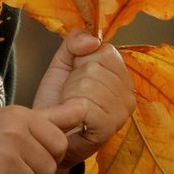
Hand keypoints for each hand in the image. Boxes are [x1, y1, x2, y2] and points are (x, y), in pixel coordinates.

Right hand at [0, 105, 75, 173]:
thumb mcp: (14, 122)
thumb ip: (52, 118)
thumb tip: (86, 108)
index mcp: (22, 115)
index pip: (60, 145)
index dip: (46, 156)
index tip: (23, 153)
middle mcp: (14, 131)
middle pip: (49, 169)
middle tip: (5, 165)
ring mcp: (2, 153)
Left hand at [32, 30, 133, 173]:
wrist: (46, 134)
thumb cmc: (57, 101)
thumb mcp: (63, 64)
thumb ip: (75, 42)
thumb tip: (92, 40)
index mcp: (120, 75)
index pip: (105, 50)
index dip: (81, 61)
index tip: (75, 77)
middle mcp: (128, 93)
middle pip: (95, 66)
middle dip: (73, 80)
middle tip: (70, 96)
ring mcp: (121, 112)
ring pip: (89, 84)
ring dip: (70, 95)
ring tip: (70, 108)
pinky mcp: (110, 127)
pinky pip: (87, 104)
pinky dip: (71, 109)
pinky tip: (72, 118)